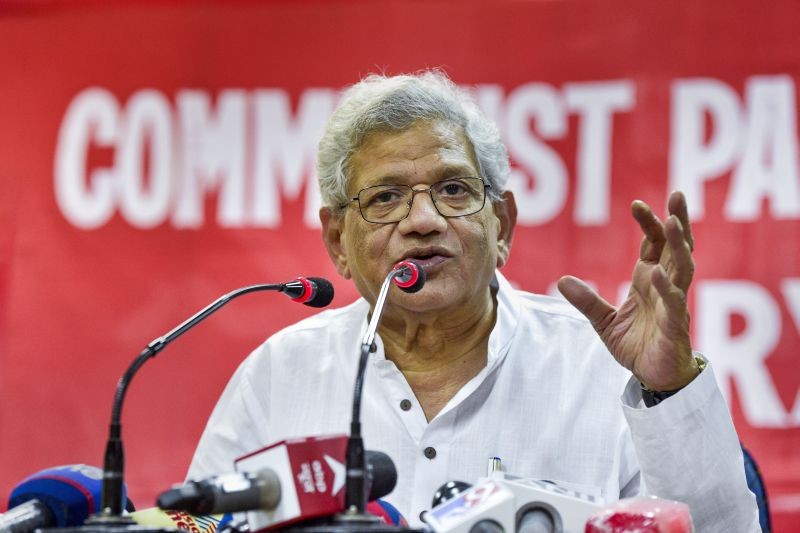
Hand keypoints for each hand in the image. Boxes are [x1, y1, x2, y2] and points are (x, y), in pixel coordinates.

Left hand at [557, 191, 699, 390]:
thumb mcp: (604, 322)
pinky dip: (667, 287)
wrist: (653, 377)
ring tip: (673, 221)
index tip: (636, 204)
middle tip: (678, 194)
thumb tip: (562, 280)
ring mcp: (674, 304)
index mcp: (650, 281)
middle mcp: (666, 287)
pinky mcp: (675, 325)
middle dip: (678, 220)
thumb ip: (587, 301)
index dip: (649, 223)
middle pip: (677, 247)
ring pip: (683, 268)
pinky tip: (658, 273)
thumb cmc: (636, 346)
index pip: (654, 244)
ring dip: (679, 245)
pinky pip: (674, 302)